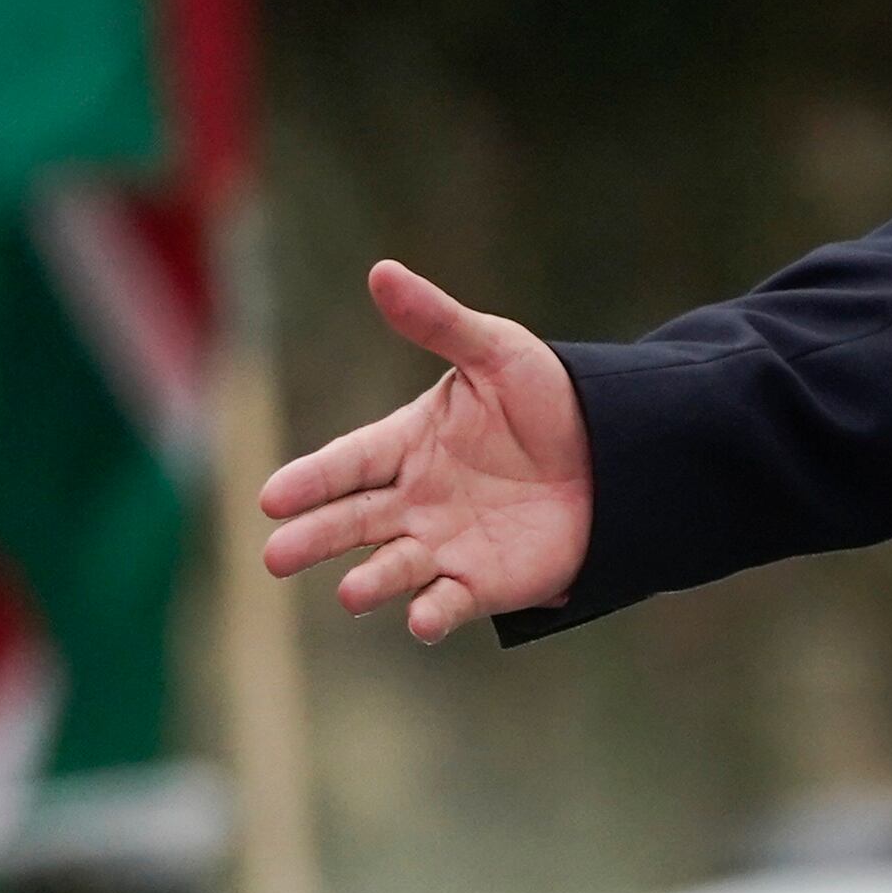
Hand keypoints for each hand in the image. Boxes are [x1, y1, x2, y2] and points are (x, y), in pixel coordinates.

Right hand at [258, 261, 594, 643]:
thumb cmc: (549, 397)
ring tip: (351, 593)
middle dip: (315, 538)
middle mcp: (413, 499)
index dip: (310, 480)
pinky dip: (432, 613)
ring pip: (393, 567)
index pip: (346, 462)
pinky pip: (449, 602)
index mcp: (407, 443)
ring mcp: (444, 543)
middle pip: (352, 521)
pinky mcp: (482, 581)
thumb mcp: (497, 351)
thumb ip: (438, 322)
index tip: (272, 497)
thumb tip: (381, 270)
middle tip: (275, 557)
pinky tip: (421, 622)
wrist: (619, 453)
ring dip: (372, 581)